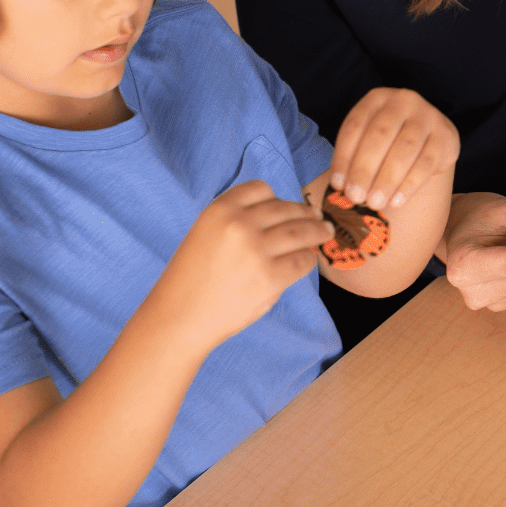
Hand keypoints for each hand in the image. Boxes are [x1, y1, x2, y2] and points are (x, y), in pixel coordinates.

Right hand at [154, 180, 332, 352]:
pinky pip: (302, 260)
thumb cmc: (193, 278)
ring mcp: (256, 250)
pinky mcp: (270, 276)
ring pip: (301, 231)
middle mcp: (239, 224)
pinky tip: (307, 260)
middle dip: (305, 213)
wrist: (179, 317)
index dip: (277, 198)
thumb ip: (237, 220)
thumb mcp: (205, 233)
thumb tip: (283, 214)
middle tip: (318, 217)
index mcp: (220, 209)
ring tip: (326, 231)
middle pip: (286, 208)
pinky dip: (308, 259)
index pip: (261, 188)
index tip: (287, 206)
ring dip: (317, 231)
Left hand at [329, 88, 458, 210]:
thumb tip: (341, 188)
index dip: (344, 157)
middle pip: (380, 135)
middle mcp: (403, 100)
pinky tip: (396, 201)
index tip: (338, 185)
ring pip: (404, 149)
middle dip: (365, 169)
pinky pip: (427, 162)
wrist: (428, 144)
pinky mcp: (446, 135)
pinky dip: (410, 184)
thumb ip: (354, 161)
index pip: (355, 126)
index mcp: (376, 98)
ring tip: (374, 203)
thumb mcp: (368, 143)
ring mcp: (428, 115)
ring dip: (387, 179)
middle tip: (355, 197)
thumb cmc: (389, 145)